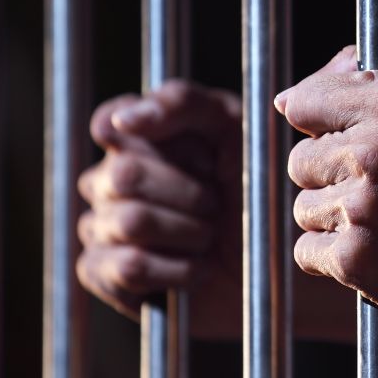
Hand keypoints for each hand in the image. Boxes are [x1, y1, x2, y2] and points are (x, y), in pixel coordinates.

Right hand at [75, 81, 242, 336]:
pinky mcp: (104, 273)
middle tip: (217, 204)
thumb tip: (121, 119)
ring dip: (190, 233)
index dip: (156, 140)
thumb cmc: (255, 186)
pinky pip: (129, 267)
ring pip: (131, 221)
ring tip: (210, 237)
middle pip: (125, 174)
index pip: (109, 123)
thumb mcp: (232, 128)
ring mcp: (101, 225)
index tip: (205, 157)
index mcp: (135, 138)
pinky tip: (197, 268)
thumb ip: (181, 103)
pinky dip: (178, 270)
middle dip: (190, 193)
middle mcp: (108, 178)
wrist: (276, 259)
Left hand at [275, 46, 377, 327]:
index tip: (329, 136)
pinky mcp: (357, 260)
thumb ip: (371, 82)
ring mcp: (363, 208)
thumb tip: (289, 97)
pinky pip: (307, 252)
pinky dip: (333, 258)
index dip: (315, 122)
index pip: (304, 102)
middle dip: (331, 175)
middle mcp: (376, 152)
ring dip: (334, 219)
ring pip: (304, 209)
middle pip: (301, 161)